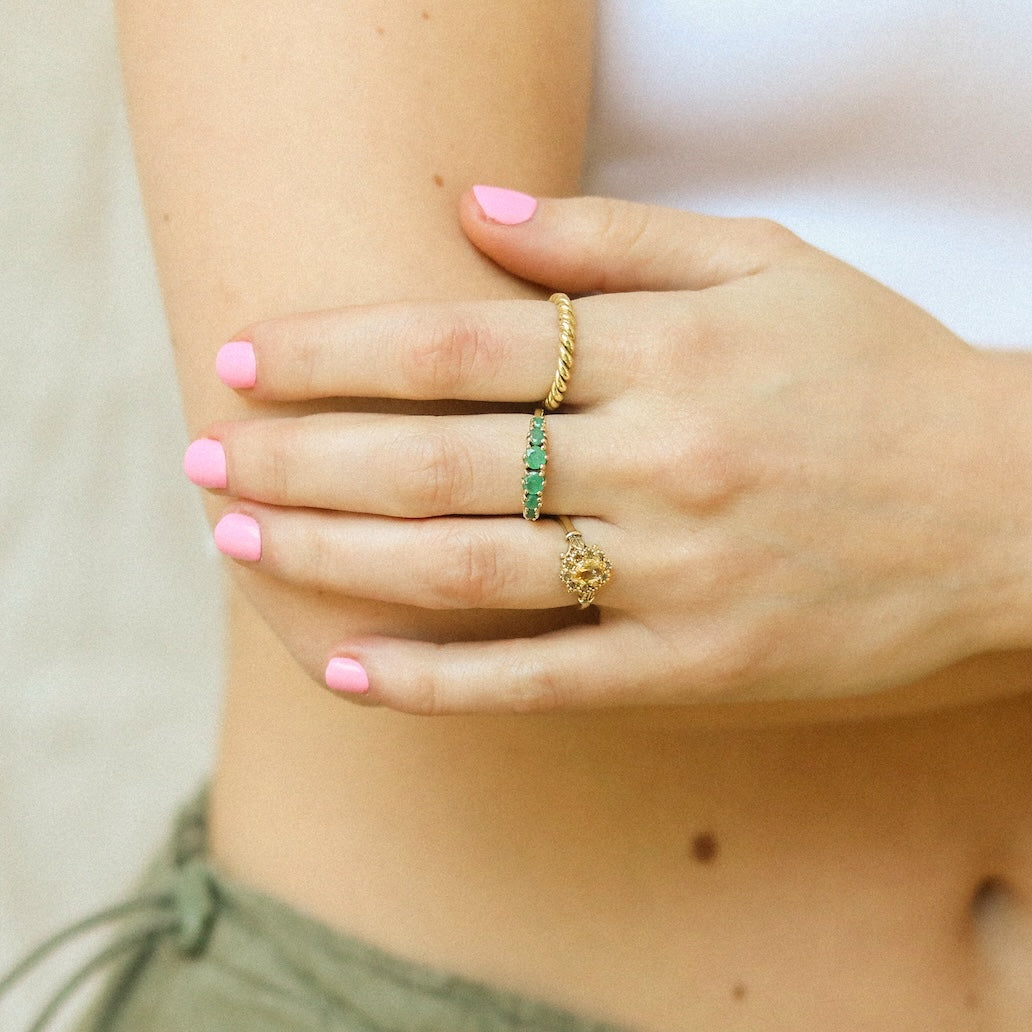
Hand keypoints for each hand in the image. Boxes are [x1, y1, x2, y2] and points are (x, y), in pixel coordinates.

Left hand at [187, 190, 1030, 712]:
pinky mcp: (694, 666)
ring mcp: (673, 574)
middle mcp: (658, 462)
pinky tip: (351, 668)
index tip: (247, 358)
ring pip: (467, 570)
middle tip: (203, 460)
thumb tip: (468, 209)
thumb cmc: (877, 371)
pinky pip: (541, 680)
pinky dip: (439, 681)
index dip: (335, 352)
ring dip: (335, 559)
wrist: (1005, 506)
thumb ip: (612, 235)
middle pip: (433, 461)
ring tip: (240, 545)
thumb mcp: (764, 262)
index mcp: (667, 352)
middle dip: (299, 460)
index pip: (455, 346)